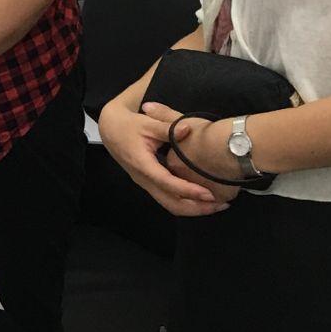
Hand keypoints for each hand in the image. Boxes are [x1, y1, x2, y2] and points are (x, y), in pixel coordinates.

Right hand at [96, 99, 225, 215]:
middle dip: (196, 208)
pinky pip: (168, 199)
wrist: (110, 129)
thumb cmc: (128, 125)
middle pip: (171, 203)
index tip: (208, 193)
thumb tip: (188, 129)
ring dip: (193, 208)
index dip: (188, 190)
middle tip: (221, 204)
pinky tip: (201, 198)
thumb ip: (167, 127)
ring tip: (216, 205)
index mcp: (143, 165)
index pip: (167, 183)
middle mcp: (144, 179)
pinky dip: (186, 202)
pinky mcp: (149, 183)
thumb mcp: (147, 123)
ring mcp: (146, 183)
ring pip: (170, 205)